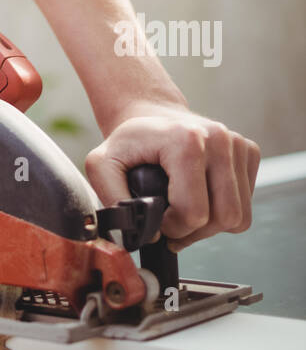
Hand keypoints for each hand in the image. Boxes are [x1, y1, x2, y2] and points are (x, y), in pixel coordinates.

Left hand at [85, 103, 260, 249]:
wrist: (150, 114)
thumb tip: (145, 235)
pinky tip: (200, 197)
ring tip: (184, 212)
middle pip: (223, 218)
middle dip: (194, 231)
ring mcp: (237, 144)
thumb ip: (112, 201)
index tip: (157, 218)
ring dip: (210, 226)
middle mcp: (219, 139)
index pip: (194, 212)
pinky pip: (246, 205)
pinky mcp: (249, 151)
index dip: (172, 227)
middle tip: (172, 221)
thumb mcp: (101, 165)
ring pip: (239, 217)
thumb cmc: (128, 141)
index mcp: (186, 140)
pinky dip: (223, 210)